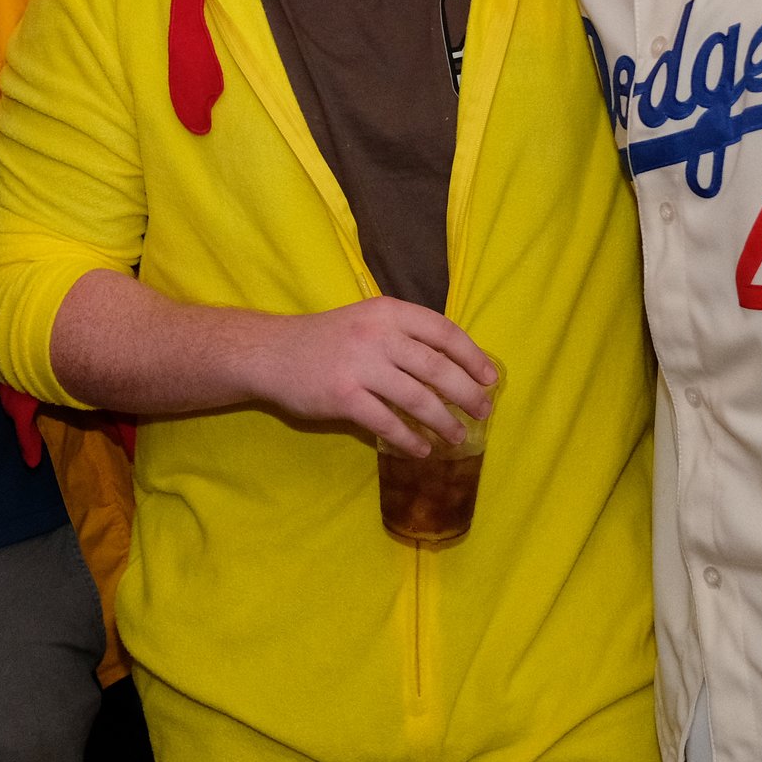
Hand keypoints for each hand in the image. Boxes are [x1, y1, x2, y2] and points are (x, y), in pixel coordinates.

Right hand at [247, 297, 496, 454]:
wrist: (272, 354)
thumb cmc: (326, 340)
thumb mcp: (367, 321)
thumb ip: (404, 336)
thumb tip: (453, 367)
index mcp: (388, 312)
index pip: (444, 331)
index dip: (472, 356)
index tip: (489, 378)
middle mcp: (378, 334)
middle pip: (437, 367)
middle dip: (467, 393)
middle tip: (482, 412)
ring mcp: (360, 366)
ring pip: (417, 398)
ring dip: (443, 422)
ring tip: (456, 437)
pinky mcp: (344, 396)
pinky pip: (387, 423)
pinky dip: (409, 439)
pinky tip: (421, 449)